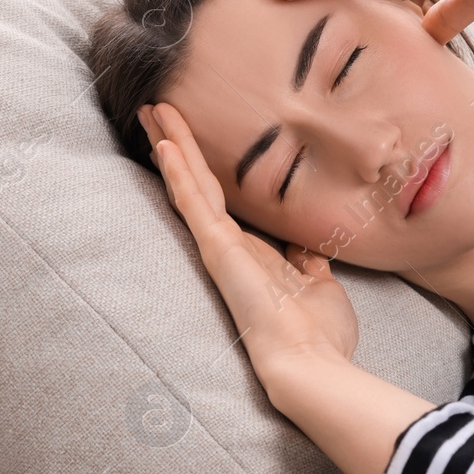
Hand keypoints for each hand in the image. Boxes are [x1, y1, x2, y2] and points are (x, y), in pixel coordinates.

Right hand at [137, 102, 359, 389]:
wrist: (310, 363)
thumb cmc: (320, 334)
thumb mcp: (320, 287)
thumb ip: (307, 263)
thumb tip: (308, 249)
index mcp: (256, 254)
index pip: (227, 202)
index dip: (209, 170)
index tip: (194, 142)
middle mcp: (233, 248)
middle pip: (201, 185)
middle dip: (181, 146)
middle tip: (158, 110)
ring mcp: (222, 249)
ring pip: (193, 185)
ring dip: (174, 145)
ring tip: (153, 110)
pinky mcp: (218, 251)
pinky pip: (195, 203)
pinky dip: (180, 172)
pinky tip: (165, 143)